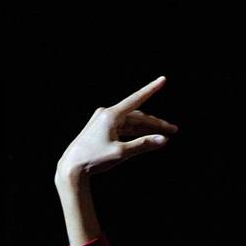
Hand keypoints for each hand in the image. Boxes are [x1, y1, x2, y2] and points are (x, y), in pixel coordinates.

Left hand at [55, 76, 178, 185]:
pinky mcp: (102, 127)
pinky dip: (136, 132)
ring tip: (163, 135)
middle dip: (156, 123)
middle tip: (173, 130)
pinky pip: (124, 127)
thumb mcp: (121, 153)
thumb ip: (143, 145)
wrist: (72, 166)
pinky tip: (146, 136)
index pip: (136, 99)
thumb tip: (163, 140)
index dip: (151, 89)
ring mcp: (104, 120)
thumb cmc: (94, 159)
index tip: (163, 79)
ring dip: (147, 128)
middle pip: (138, 116)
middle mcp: (107, 114)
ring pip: (132, 122)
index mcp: (111, 115)